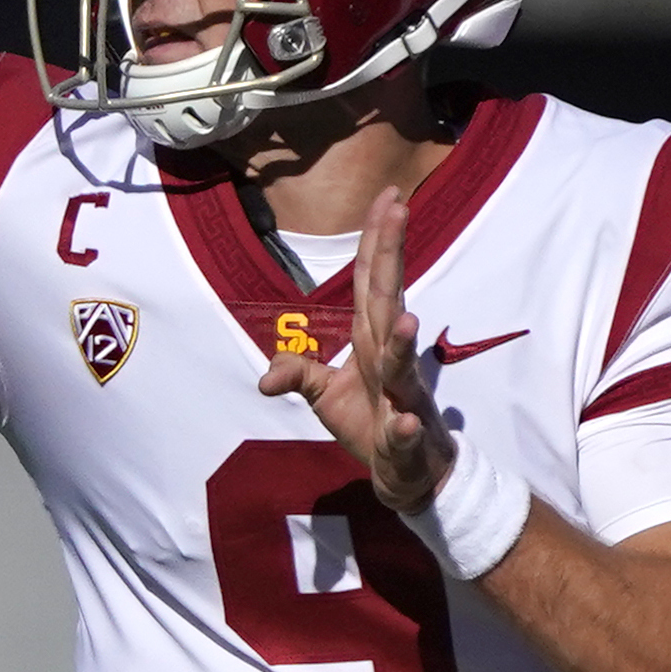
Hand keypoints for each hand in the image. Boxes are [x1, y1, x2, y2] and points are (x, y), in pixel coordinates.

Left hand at [255, 186, 454, 512]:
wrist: (407, 475)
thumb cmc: (371, 423)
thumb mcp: (324, 395)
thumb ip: (297, 373)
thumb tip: (264, 373)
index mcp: (372, 342)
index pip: (372, 282)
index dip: (377, 241)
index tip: (387, 196)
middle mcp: (391, 360)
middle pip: (387, 302)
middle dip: (392, 257)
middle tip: (399, 207)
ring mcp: (403, 398)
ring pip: (402, 366)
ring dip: (404, 343)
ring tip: (407, 316)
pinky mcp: (405, 440)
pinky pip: (406, 431)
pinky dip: (406, 427)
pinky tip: (406, 421)